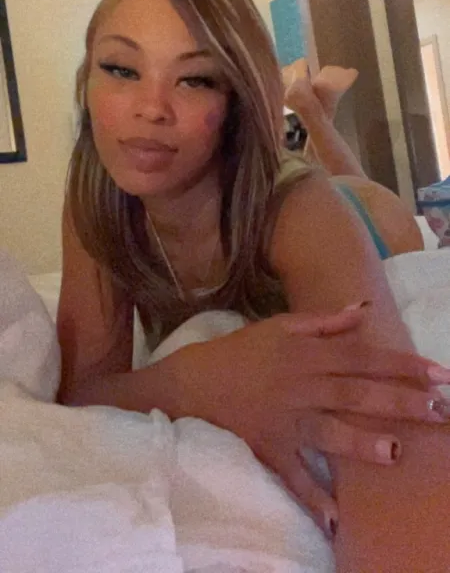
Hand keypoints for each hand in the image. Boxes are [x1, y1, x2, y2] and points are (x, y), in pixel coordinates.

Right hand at [171, 304, 449, 536]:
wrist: (190, 382)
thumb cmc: (239, 351)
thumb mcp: (280, 327)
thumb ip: (324, 321)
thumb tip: (363, 309)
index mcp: (305, 353)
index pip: (362, 357)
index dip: (401, 364)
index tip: (437, 373)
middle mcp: (299, 385)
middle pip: (354, 393)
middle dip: (397, 401)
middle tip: (437, 410)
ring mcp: (283, 419)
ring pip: (327, 431)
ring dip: (360, 443)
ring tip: (395, 452)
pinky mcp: (267, 447)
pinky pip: (291, 475)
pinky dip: (310, 496)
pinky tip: (335, 518)